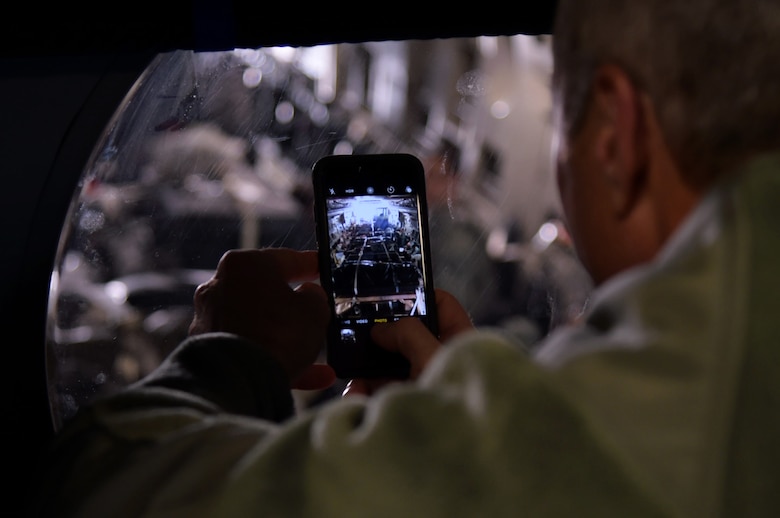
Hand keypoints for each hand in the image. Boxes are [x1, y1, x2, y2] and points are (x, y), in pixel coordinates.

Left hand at [189, 248, 334, 389]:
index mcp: (245, 265)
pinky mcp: (208, 349)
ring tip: (315, 354)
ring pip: (258, 325)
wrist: (237, 380)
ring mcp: (210, 319)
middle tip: (312, 311)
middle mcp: (220, 286)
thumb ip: (315, 298)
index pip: (283, 259)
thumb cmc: (278, 334)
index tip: (318, 266)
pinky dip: (274, 359)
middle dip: (290, 306)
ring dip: (286, 338)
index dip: (306, 264)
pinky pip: (249, 349)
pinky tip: (306, 376)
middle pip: (265, 293)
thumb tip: (308, 296)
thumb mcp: (314, 310)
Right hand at [343, 289, 473, 395]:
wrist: (457, 461)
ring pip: (389, 366)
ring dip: (368, 371)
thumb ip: (407, 333)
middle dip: (379, 338)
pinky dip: (367, 394)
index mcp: (459, 340)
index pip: (442, 305)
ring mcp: (424, 384)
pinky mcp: (407, 406)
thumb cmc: (456, 401)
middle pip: (407, 335)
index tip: (386, 293)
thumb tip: (381, 329)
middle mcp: (441, 360)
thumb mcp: (432, 357)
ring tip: (355, 381)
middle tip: (356, 335)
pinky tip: (355, 400)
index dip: (416, 293)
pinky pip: (383, 393)